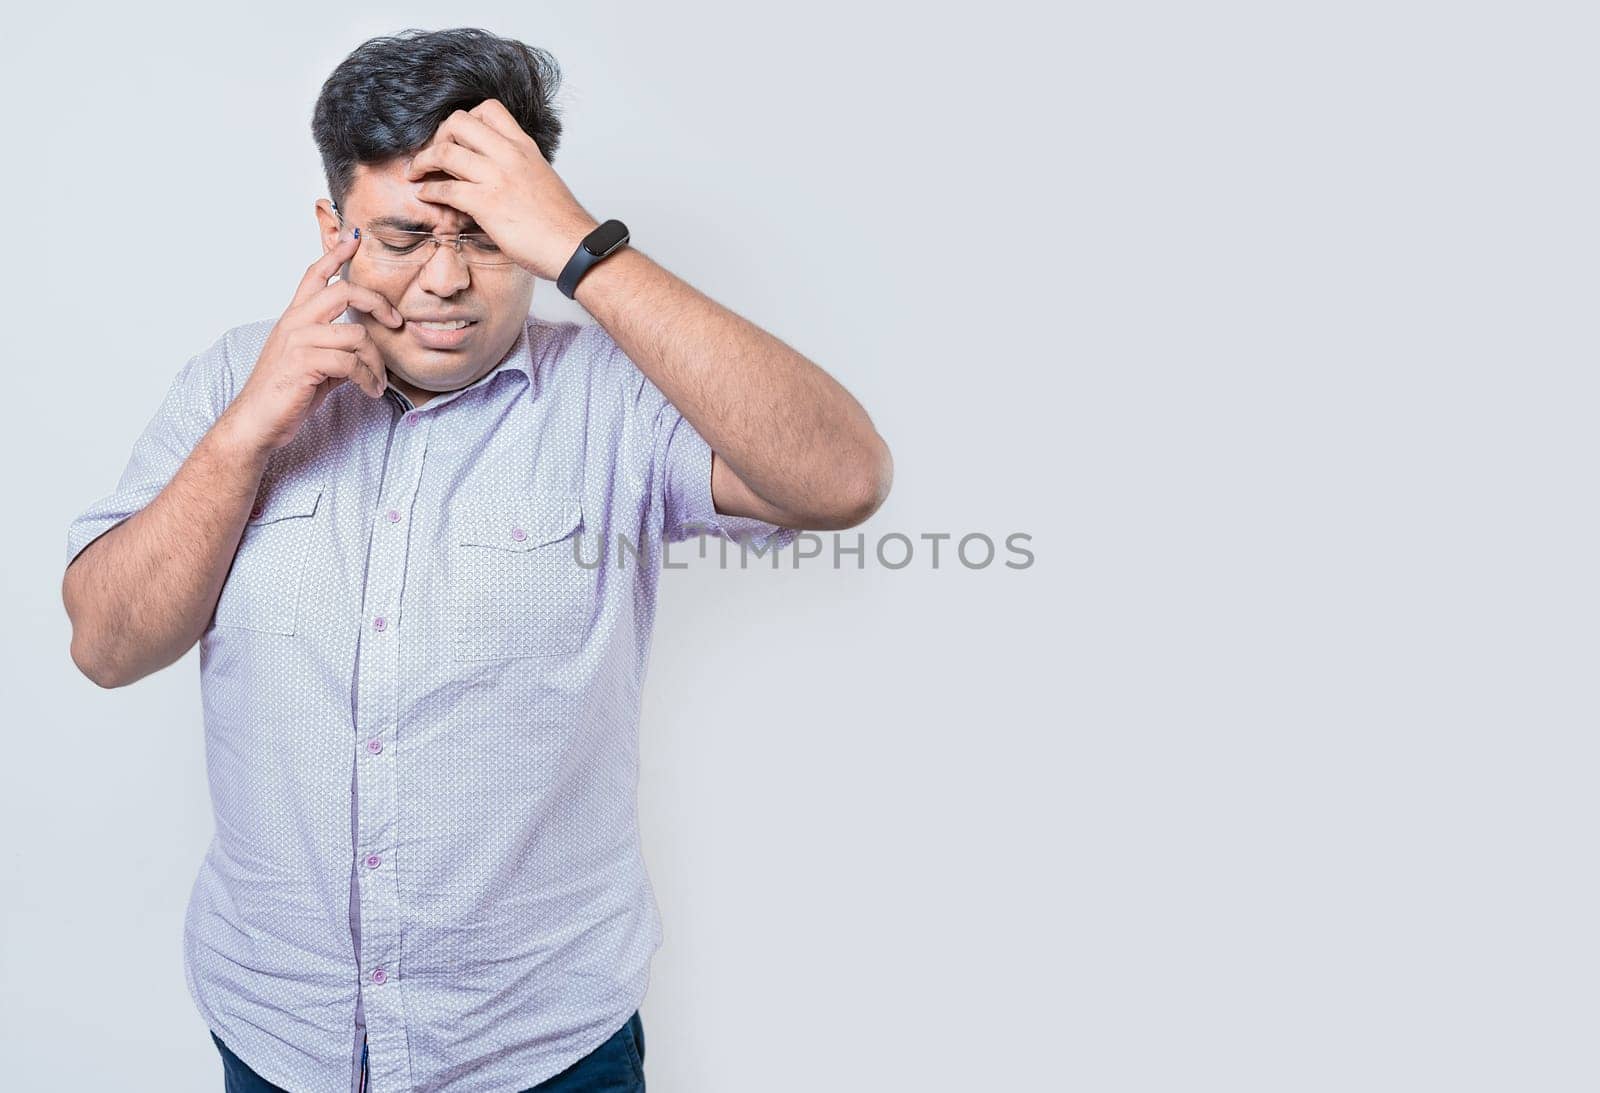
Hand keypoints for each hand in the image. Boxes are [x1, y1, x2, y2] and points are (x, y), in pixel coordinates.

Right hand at [220, 231, 404, 453]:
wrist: (257, 422)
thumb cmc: (285, 394)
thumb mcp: (314, 365)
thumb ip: (336, 349)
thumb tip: (364, 350)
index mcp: (295, 318)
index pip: (314, 275)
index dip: (335, 254)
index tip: (354, 238)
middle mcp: (295, 323)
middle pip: (343, 292)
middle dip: (378, 303)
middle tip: (396, 322)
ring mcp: (297, 341)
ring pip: (355, 335)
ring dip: (376, 363)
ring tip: (379, 382)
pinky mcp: (303, 363)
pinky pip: (350, 363)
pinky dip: (368, 379)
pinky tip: (371, 391)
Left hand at [404, 98, 599, 280]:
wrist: (575, 247)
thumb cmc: (562, 223)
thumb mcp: (542, 179)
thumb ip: (519, 168)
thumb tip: (499, 173)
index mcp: (524, 147)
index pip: (489, 109)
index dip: (466, 120)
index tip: (458, 139)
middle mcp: (510, 155)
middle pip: (459, 122)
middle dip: (438, 135)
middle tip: (434, 154)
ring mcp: (497, 177)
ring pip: (445, 151)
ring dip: (422, 161)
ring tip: (416, 173)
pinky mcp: (487, 204)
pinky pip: (445, 188)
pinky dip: (429, 191)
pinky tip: (425, 195)